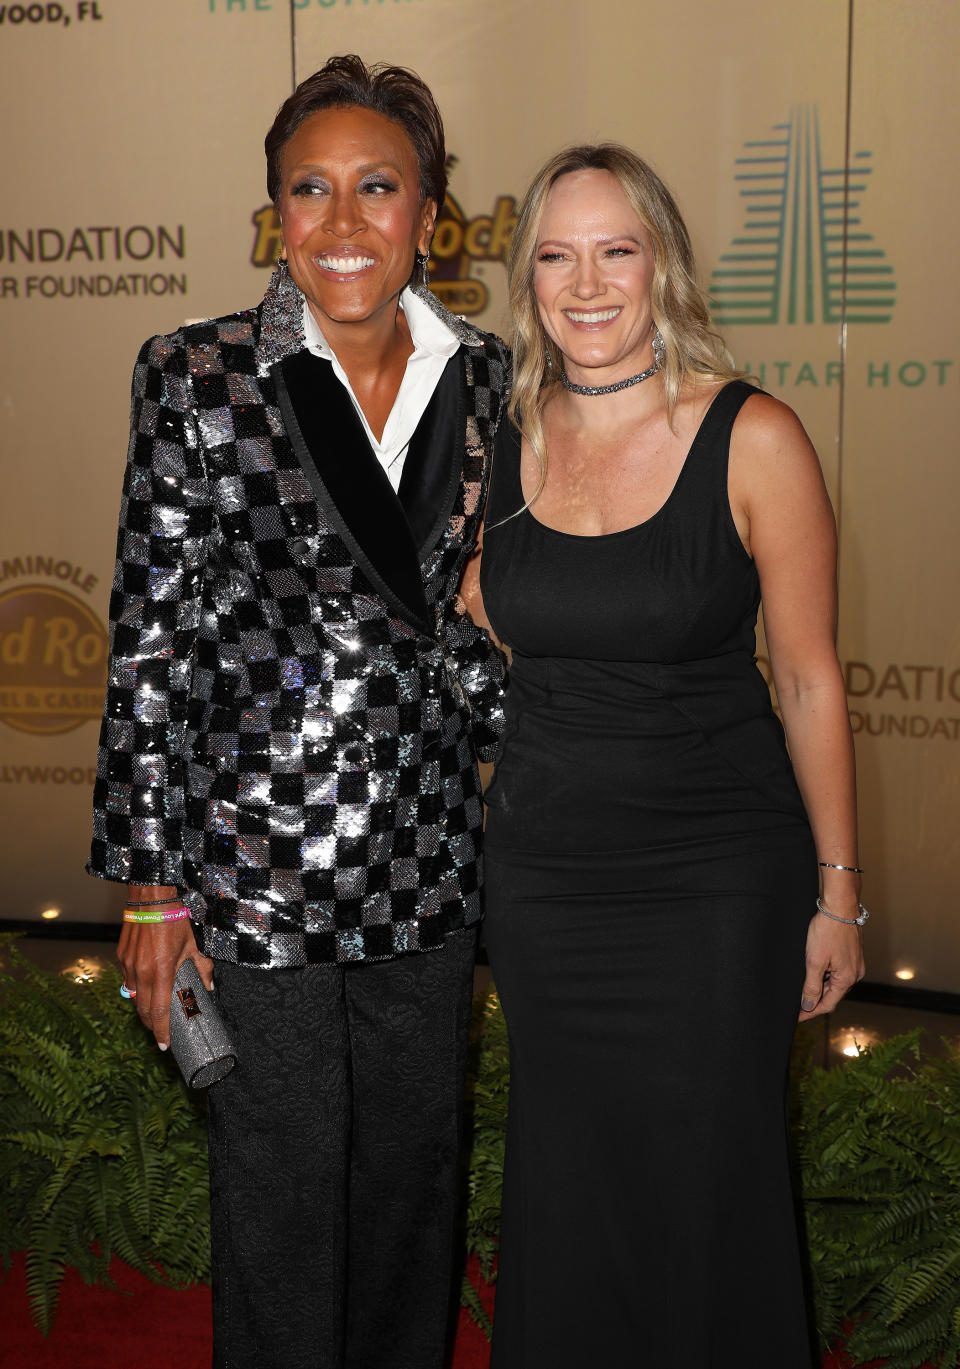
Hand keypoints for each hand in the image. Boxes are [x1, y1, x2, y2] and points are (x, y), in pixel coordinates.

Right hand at [118, 911, 214, 1048]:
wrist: (150, 899)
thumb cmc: (174, 920)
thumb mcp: (193, 946)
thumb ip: (203, 969)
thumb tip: (210, 987)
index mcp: (162, 972)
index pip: (159, 1012)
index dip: (161, 1032)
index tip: (164, 1045)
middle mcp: (142, 973)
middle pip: (143, 1010)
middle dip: (151, 1024)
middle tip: (160, 1031)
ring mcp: (129, 966)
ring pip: (133, 997)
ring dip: (143, 1006)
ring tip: (154, 1009)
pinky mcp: (121, 958)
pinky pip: (128, 981)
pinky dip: (136, 988)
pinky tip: (146, 985)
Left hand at [798, 910, 864, 1020]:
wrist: (839, 906)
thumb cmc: (827, 931)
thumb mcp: (814, 961)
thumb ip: (811, 986)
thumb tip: (808, 1005)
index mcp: (847, 979)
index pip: (827, 1004)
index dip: (810, 1012)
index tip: (796, 1017)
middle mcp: (855, 974)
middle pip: (832, 994)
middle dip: (814, 999)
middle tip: (795, 1002)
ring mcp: (855, 964)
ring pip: (834, 982)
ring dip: (819, 985)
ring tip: (801, 984)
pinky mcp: (852, 954)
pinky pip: (837, 971)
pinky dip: (825, 973)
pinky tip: (813, 968)